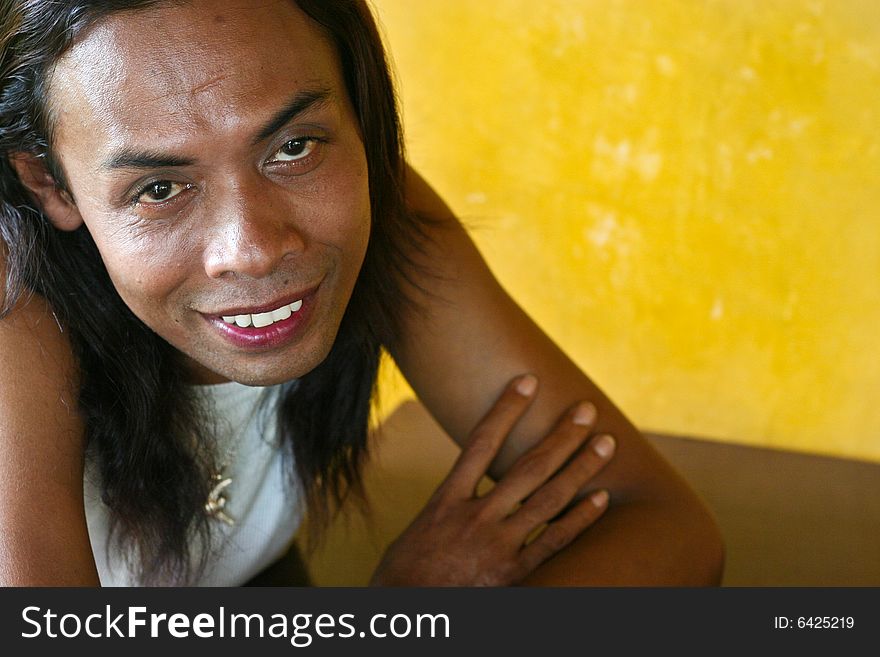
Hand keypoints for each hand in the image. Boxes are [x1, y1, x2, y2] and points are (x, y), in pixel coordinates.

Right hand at [369, 374, 615, 585]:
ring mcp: (499, 545)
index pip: (481, 443)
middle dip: (561, 435)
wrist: (406, 613)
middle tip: (586, 409)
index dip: (506, 409)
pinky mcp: (514, 573)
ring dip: (581, 468)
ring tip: (606, 443)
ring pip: (549, 498)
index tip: (528, 382)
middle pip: (528, 466)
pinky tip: (601, 498)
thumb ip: (448, 506)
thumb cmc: (403, 576)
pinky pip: (554, 541)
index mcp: (447, 501)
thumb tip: (465, 488)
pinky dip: (579, 518)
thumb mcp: (418, 531)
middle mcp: (477, 516)